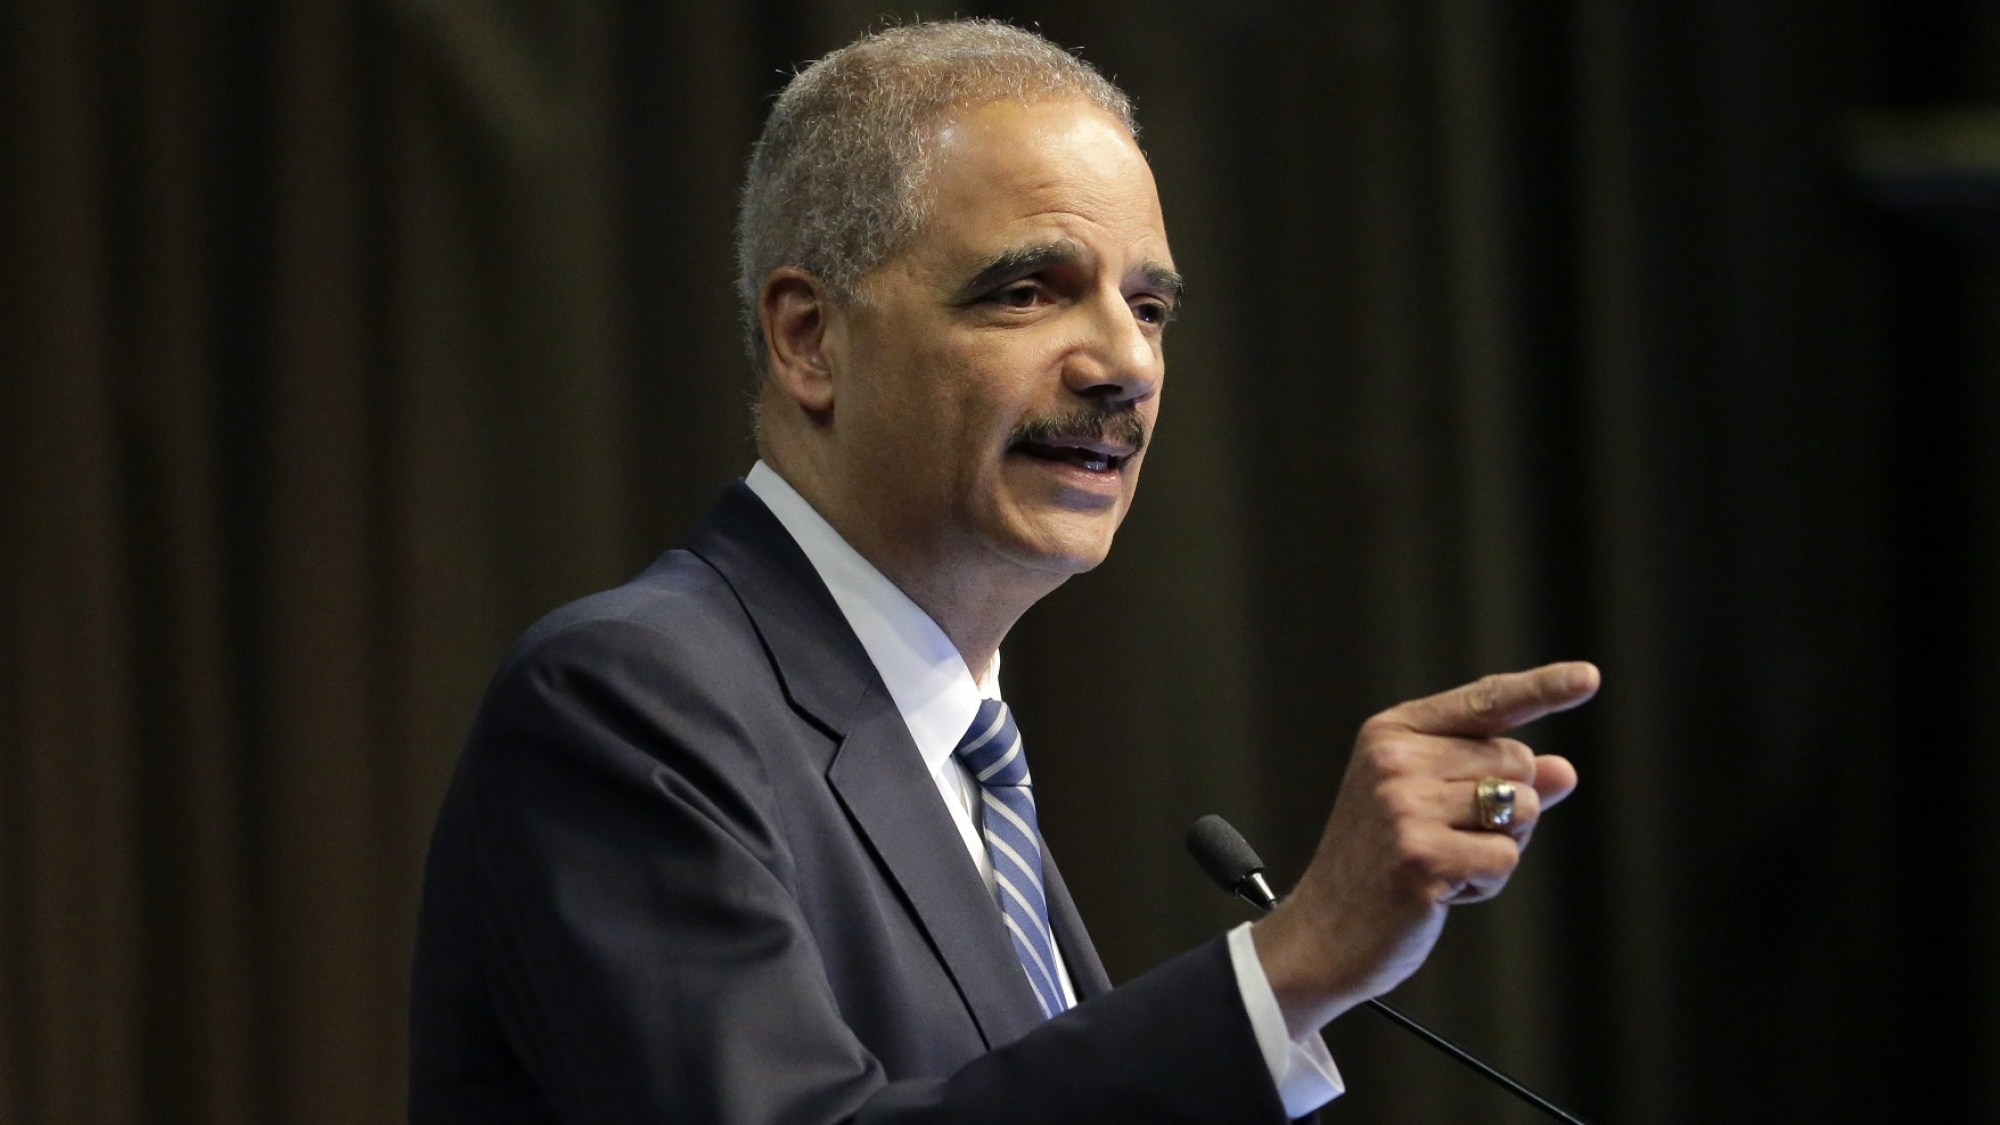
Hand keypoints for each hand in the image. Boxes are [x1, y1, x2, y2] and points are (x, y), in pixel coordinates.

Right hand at [1251, 661, 1598, 1038]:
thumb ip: (1494, 781)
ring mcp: (1404, 807)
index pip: (1485, 701)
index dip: (1543, 688)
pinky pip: (1505, 858)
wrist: (1322, 933)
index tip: (1590, 677)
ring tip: (1443, 864)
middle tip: (1447, 839)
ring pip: (1519, 809)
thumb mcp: (1432, 807)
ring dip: (1499, 846)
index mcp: (1392, 733)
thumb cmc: (1380, 865)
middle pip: (1517, 760)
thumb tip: (1564, 771)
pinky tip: (1440, 893)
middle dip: (1507, 807)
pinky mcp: (1422, 858)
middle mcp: (1395, 759)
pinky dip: (1486, 882)